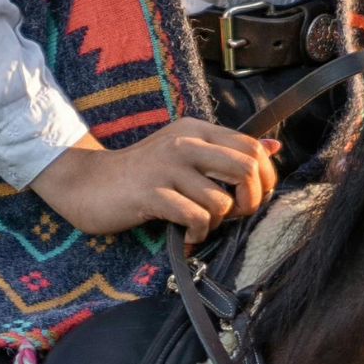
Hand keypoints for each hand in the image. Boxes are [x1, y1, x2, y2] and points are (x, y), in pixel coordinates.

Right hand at [30, 119, 278, 240]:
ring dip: (217, 223)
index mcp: (196, 130)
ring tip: (199, 224)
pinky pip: (195, 217)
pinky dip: (197, 232)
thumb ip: (227, 150)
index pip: (251, 147)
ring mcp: (167, 167)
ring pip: (220, 201)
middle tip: (233, 215)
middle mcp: (184, 143)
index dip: (263, 177)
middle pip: (245, 169)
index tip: (251, 197)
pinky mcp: (151, 193)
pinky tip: (186, 233)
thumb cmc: (141, 173)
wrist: (89, 182)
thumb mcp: (184, 151)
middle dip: (249, 201)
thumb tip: (274, 146)